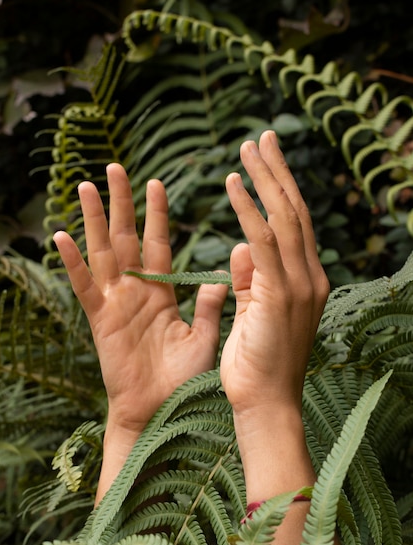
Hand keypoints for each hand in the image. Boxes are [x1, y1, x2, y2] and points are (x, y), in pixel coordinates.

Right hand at [54, 164, 227, 438]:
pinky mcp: (100, 321)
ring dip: (95, 220)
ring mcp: (116, 304)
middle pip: (127, 238)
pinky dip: (73, 263)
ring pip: (103, 253)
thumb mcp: (203, 337)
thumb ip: (208, 305)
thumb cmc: (183, 380)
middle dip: (122, 204)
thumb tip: (223, 276)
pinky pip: (84, 287)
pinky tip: (62, 236)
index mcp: (162, 293)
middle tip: (115, 168)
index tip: (156, 183)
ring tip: (85, 187)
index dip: (157, 215)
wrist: (161, 413)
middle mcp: (136, 292)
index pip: (159, 244)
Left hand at [220, 130, 329, 415]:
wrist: (265, 405)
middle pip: (295, 212)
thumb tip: (242, 243)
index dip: (281, 191)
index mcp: (305, 282)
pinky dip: (248, 209)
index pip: (295, 226)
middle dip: (277, 173)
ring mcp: (299, 285)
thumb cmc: (256, 364)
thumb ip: (250, 278)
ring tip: (247, 149)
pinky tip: (234, 184)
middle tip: (261, 138)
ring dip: (265, 180)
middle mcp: (310, 277)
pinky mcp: (280, 295)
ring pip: (284, 219)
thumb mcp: (254, 313)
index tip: (266, 162)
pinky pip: (264, 241)